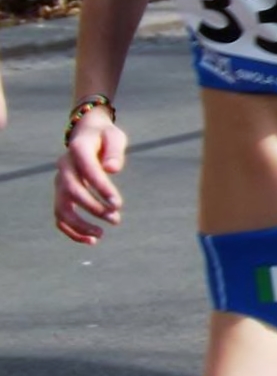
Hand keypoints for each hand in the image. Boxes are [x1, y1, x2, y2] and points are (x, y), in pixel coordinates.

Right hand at [55, 112, 127, 243]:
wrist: (88, 135)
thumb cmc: (105, 137)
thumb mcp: (115, 137)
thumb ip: (115, 152)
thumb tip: (112, 169)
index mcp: (77, 149)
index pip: (87, 171)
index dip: (102, 189)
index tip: (118, 204)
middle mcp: (64, 166)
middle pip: (72, 192)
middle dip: (94, 208)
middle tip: (116, 219)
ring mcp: (59, 181)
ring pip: (61, 208)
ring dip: (80, 225)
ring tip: (101, 234)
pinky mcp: (61, 194)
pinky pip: (60, 216)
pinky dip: (72, 231)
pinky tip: (91, 240)